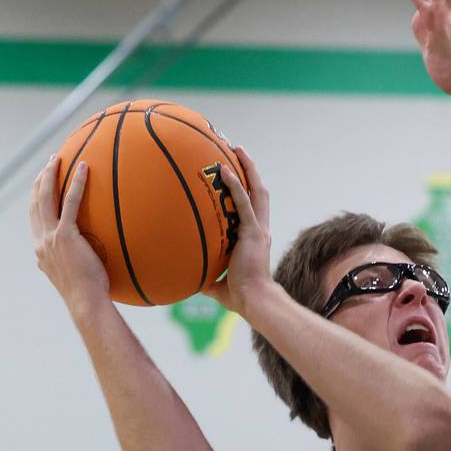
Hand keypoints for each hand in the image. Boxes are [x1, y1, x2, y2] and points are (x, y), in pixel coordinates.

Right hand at [30, 156, 110, 314]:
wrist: (86, 303)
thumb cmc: (86, 295)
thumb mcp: (71, 277)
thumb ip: (67, 264)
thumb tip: (72, 261)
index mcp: (41, 249)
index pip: (34, 217)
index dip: (36, 197)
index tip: (42, 184)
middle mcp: (41, 241)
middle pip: (35, 202)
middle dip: (40, 180)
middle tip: (48, 164)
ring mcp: (51, 237)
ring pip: (45, 197)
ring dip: (50, 174)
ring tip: (57, 158)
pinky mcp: (66, 236)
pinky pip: (70, 202)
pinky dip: (76, 183)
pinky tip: (84, 168)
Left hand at [204, 147, 272, 318]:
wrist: (254, 301)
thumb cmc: (240, 297)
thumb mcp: (219, 283)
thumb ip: (207, 277)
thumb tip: (189, 280)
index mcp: (255, 238)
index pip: (253, 208)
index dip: (248, 189)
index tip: (236, 174)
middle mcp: (260, 230)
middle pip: (259, 192)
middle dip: (251, 170)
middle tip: (238, 152)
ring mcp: (258, 229)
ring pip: (257, 191)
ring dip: (248, 169)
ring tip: (237, 149)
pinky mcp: (253, 232)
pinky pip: (244, 203)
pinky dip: (235, 185)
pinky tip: (224, 170)